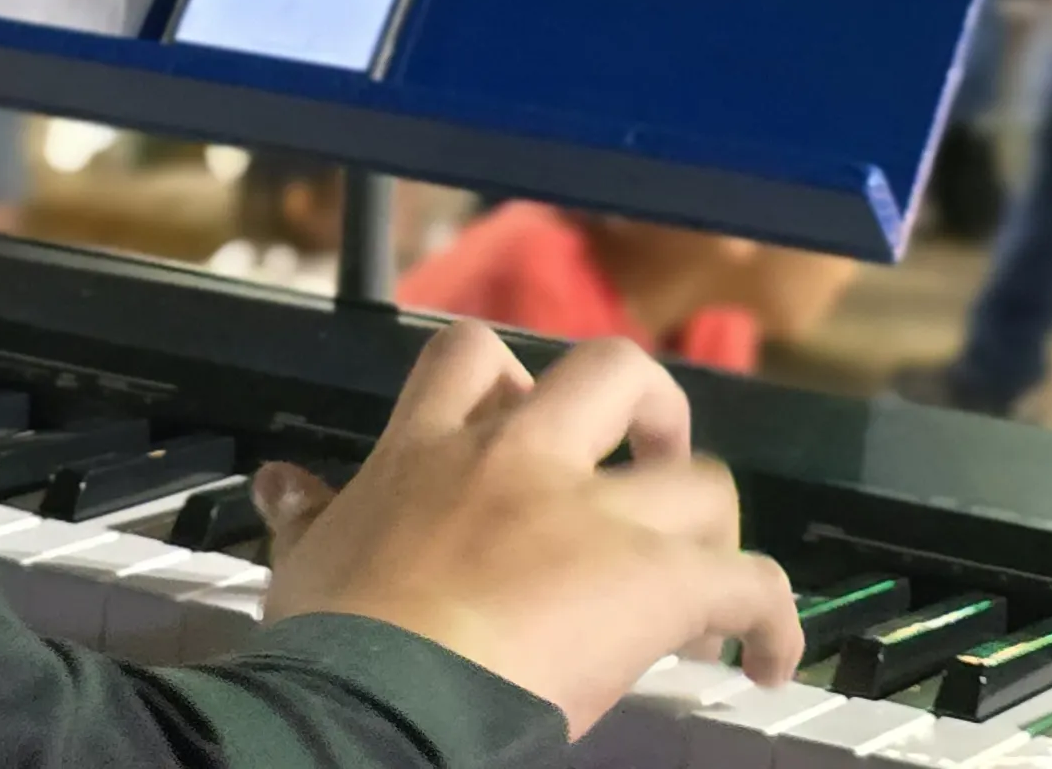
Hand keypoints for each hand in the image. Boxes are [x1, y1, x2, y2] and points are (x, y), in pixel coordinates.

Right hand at [258, 327, 798, 734]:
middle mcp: (521, 461)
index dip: (509, 376)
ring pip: (700, 482)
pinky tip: (769, 658)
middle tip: (649, 455)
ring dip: (712, 526)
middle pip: (611, 372)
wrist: (375, 695)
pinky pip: (751, 584)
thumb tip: (277, 483)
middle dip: (648, 406)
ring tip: (708, 578)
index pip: (469, 356)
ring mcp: (593, 520)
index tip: (523, 414)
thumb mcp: (306, 559)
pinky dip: (774, 621)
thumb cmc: (331, 636)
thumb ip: (308, 515)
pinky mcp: (652, 585)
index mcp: (431, 449)